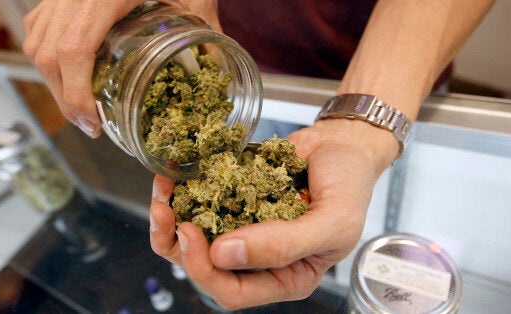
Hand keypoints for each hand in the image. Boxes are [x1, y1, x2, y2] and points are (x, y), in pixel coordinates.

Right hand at [22, 0, 220, 137]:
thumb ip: (206, 27)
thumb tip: (219, 68)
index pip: (74, 50)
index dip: (75, 93)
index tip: (91, 121)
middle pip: (48, 54)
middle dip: (64, 97)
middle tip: (88, 125)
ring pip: (36, 43)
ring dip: (52, 81)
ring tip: (78, 106)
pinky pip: (37, 28)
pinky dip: (45, 56)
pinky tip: (65, 73)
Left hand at [150, 119, 396, 308]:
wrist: (343, 145)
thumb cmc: (349, 187)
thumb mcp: (332, 222)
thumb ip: (284, 245)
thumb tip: (224, 254)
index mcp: (284, 276)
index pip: (234, 291)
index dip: (205, 271)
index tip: (191, 234)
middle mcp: (257, 258)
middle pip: (205, 268)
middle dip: (178, 245)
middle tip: (166, 213)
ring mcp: (241, 227)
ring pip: (193, 238)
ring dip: (170, 219)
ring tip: (161, 194)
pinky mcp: (230, 198)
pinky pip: (198, 204)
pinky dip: (180, 192)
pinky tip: (171, 177)